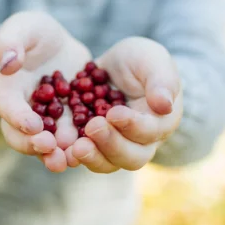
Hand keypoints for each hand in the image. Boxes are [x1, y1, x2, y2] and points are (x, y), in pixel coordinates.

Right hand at [0, 11, 90, 171]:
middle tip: (51, 148)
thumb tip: (7, 63)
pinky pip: (71, 139)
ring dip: (57, 154)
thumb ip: (9, 41)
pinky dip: (79, 146)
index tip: (33, 125)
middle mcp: (20, 112)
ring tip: (70, 159)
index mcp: (4, 89)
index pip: (6, 106)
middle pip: (20, 135)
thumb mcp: (22, 27)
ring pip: (46, 144)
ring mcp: (42, 122)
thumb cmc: (34, 31)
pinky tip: (94, 149)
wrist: (56, 44)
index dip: (17, 117)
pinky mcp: (64, 125)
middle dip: (34, 145)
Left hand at [64, 37, 182, 172]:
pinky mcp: (91, 145)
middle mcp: (141, 142)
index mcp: (160, 122)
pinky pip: (84, 157)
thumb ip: (162, 80)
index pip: (150, 132)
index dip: (133, 125)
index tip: (114, 113)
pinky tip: (60, 148)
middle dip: (111, 145)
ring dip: (92, 157)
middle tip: (92, 128)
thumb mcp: (152, 60)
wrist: (113, 68)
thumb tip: (165, 106)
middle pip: (131, 157)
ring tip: (76, 147)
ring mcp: (115, 147)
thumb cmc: (140, 61)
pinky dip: (72, 155)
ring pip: (107, 163)